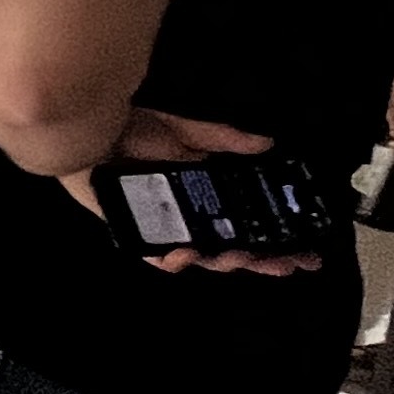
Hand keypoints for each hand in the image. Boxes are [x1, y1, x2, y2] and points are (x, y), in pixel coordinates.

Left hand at [55, 110, 318, 274]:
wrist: (85, 131)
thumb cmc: (129, 129)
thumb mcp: (183, 130)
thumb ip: (222, 139)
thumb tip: (267, 144)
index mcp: (204, 197)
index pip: (249, 226)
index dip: (278, 241)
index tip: (308, 250)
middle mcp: (188, 217)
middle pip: (233, 250)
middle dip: (264, 261)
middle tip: (289, 263)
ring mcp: (164, 229)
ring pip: (203, 258)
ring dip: (227, 261)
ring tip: (245, 257)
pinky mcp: (135, 234)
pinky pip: (157, 258)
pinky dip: (174, 260)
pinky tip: (189, 254)